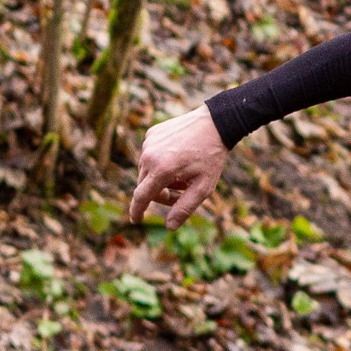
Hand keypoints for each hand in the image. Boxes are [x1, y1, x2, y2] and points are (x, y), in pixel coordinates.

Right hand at [130, 102, 227, 229]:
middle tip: (182, 192)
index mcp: (162, 170)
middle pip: (145, 186)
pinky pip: (150, 155)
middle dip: (161, 194)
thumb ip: (185, 208)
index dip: (137, 210)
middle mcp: (150, 155)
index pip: (141, 196)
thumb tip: (169, 227)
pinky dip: (160, 163)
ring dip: (161, 179)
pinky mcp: (151, 134)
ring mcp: (149, 143)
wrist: (215, 123)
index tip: (135, 220)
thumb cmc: (211, 157)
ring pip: (147, 171)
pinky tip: (179, 159)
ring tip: (183, 175)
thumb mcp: (203, 187)